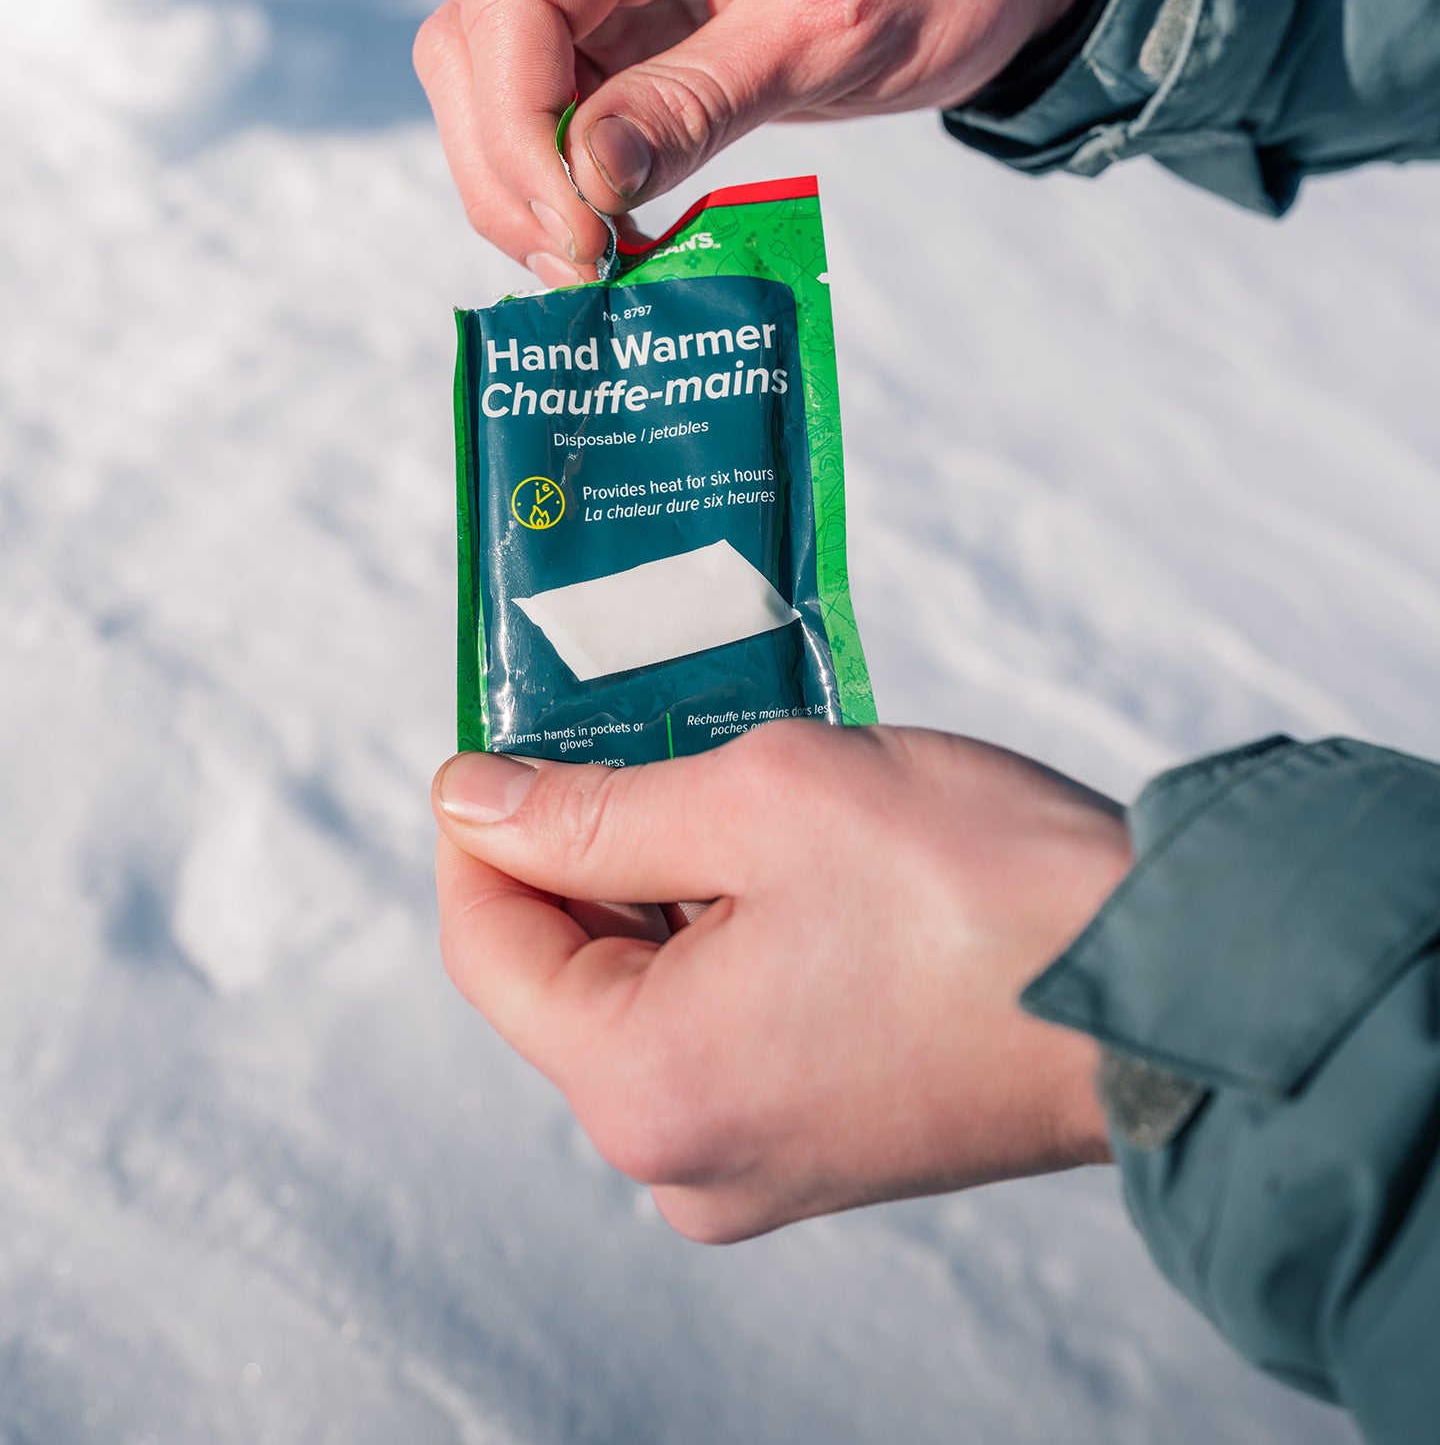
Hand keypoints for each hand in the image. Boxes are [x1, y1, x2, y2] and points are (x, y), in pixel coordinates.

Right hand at [413, 0, 1099, 283]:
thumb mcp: (832, 33)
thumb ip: (700, 100)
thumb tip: (587, 181)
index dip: (519, 128)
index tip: (580, 233)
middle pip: (480, 43)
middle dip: (507, 168)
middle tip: (580, 270)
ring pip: (503, 84)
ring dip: (527, 185)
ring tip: (596, 269)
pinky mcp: (636, 26)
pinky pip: (563, 107)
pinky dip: (571, 181)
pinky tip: (615, 239)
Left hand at [433, 722, 1131, 1242]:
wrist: (1167, 980)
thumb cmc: (984, 889)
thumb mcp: (764, 799)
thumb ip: (596, 806)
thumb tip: (473, 804)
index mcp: (647, 1086)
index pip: (488, 942)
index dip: (482, 826)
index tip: (503, 736)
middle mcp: (684, 1157)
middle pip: (566, 973)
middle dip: (585, 841)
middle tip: (629, 725)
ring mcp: (756, 1162)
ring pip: (647, 993)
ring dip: (663, 879)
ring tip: (713, 770)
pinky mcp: (819, 1142)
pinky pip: (721, 1024)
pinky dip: (725, 932)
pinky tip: (770, 849)